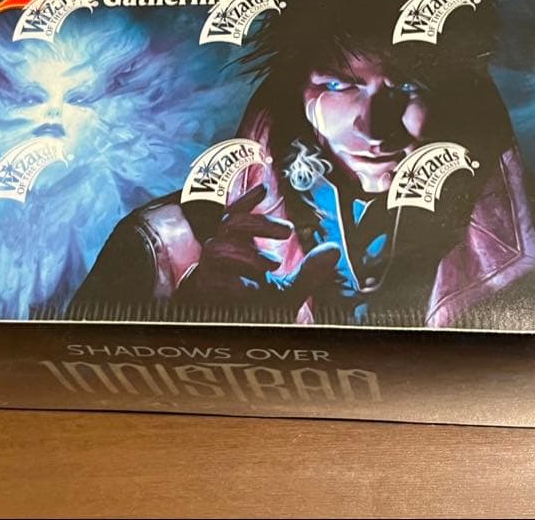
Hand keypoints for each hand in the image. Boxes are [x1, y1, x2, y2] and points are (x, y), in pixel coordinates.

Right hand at [176, 184, 339, 312]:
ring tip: (272, 265)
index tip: (265, 188)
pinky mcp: (199, 294)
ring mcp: (206, 274)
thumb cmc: (256, 314)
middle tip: (287, 230)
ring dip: (247, 254)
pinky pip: (209, 279)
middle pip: (230, 224)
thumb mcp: (288, 292)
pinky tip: (250, 289)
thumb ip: (308, 272)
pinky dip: (232, 281)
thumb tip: (334, 249)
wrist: (234, 346)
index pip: (235, 216)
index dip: (246, 200)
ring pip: (217, 248)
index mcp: (237, 250)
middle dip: (259, 223)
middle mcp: (220, 257)